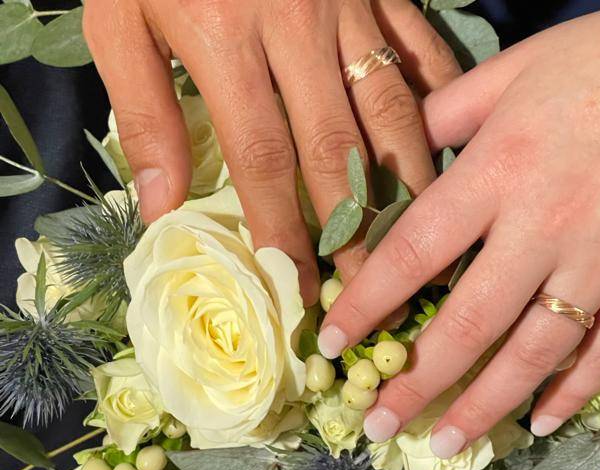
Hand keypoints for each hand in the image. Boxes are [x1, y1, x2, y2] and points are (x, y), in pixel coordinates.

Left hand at [82, 0, 460, 303]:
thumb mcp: (120, 19)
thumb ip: (144, 114)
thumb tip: (162, 208)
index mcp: (226, 40)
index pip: (264, 160)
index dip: (284, 231)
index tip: (300, 286)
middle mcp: (298, 32)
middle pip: (336, 149)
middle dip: (352, 225)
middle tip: (371, 286)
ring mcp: (349, 9)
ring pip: (390, 110)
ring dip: (406, 181)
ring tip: (421, 239)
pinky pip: (422, 49)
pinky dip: (441, 101)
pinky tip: (453, 147)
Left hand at [321, 0, 599, 456]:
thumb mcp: (513, 71)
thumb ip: (444, 115)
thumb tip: (391, 155)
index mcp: (500, 170)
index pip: (413, 252)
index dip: (366, 304)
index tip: (333, 345)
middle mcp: (544, 227)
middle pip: (468, 324)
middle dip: (415, 381)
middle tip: (376, 423)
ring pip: (533, 353)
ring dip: (483, 405)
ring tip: (443, 443)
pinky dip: (574, 391)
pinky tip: (540, 421)